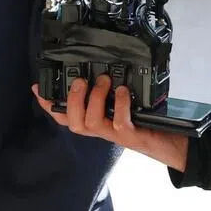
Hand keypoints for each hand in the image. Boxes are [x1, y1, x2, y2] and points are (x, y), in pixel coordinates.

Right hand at [32, 75, 188, 171]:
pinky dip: (119, 105)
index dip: (48, 104)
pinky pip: (119, 122)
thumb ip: (107, 93)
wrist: (172, 143)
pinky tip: (124, 92)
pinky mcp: (131, 136)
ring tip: (105, 81)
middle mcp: (100, 129)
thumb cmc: (146, 121)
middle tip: (80, 80)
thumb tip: (96, 68)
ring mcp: (114, 134)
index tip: (38, 88)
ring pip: (90, 122)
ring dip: (94, 99)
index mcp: (94, 120)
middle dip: (72, 100)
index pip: (64, 116)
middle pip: (72, 122)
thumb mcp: (122, 104)